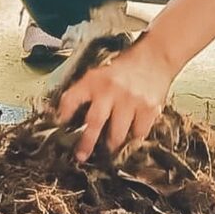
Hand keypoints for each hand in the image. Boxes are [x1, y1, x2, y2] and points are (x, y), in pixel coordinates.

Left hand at [57, 40, 175, 162]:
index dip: (63, 113)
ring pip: (118, 134)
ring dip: (112, 145)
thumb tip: (68, 116)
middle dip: (86, 143)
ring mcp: (131, 100)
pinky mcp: (149, 109)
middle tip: (81, 156)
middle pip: (94, 122)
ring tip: (110, 148)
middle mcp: (111, 90)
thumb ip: (86, 92)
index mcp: (95, 80)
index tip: (59, 126)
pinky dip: (134, 138)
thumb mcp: (100, 74)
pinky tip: (132, 136)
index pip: (72, 98)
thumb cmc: (125, 68)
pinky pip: (138, 133)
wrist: (155, 57)